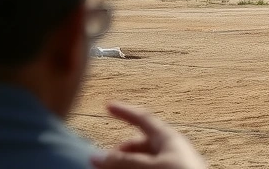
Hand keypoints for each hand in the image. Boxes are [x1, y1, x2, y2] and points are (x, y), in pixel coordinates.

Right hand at [90, 102, 206, 168]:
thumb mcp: (149, 165)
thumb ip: (124, 161)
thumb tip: (96, 156)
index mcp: (168, 137)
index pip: (142, 118)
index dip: (124, 111)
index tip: (107, 105)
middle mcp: (170, 149)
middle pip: (139, 144)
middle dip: (120, 150)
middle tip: (102, 162)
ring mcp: (172, 163)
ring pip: (143, 160)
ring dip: (126, 164)